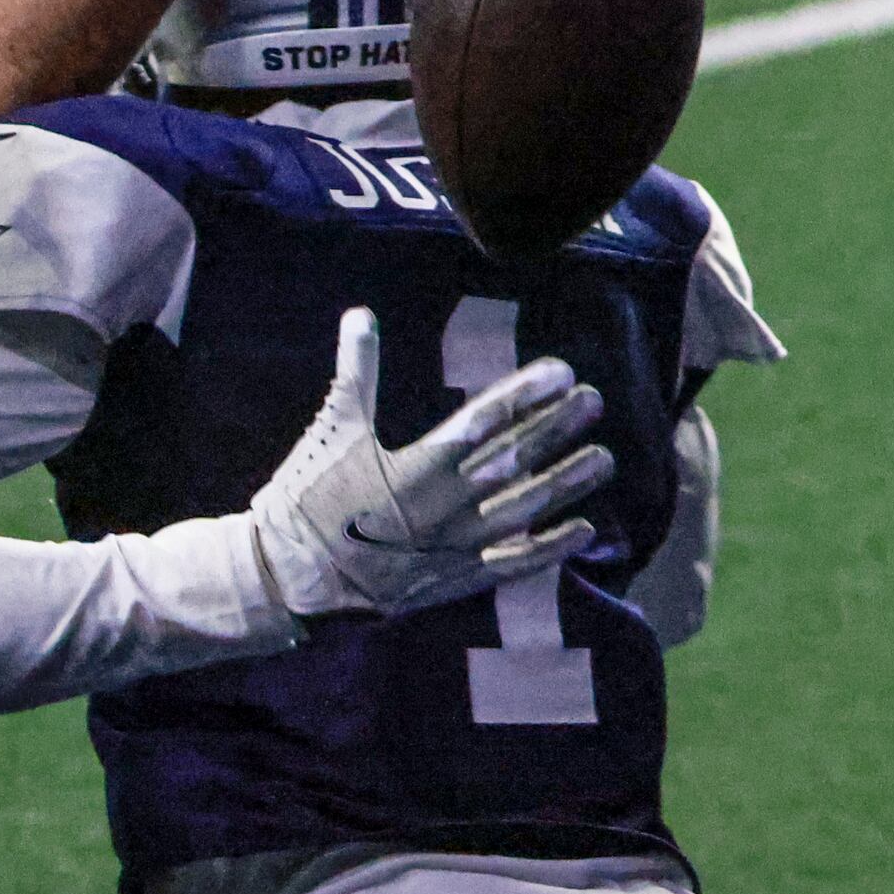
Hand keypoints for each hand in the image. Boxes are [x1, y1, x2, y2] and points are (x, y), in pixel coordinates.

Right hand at [251, 309, 610, 614]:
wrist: (290, 576)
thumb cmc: (307, 497)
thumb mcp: (331, 428)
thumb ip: (355, 371)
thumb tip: (360, 314)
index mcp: (415, 466)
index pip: (485, 422)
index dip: (527, 395)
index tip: (562, 372)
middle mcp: (444, 507)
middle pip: (515, 461)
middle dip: (557, 428)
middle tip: (594, 401)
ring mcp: (454, 547)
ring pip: (524, 512)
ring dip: (567, 483)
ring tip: (604, 457)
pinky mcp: (454, 579)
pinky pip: (513, 565)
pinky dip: (550, 549)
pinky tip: (583, 530)